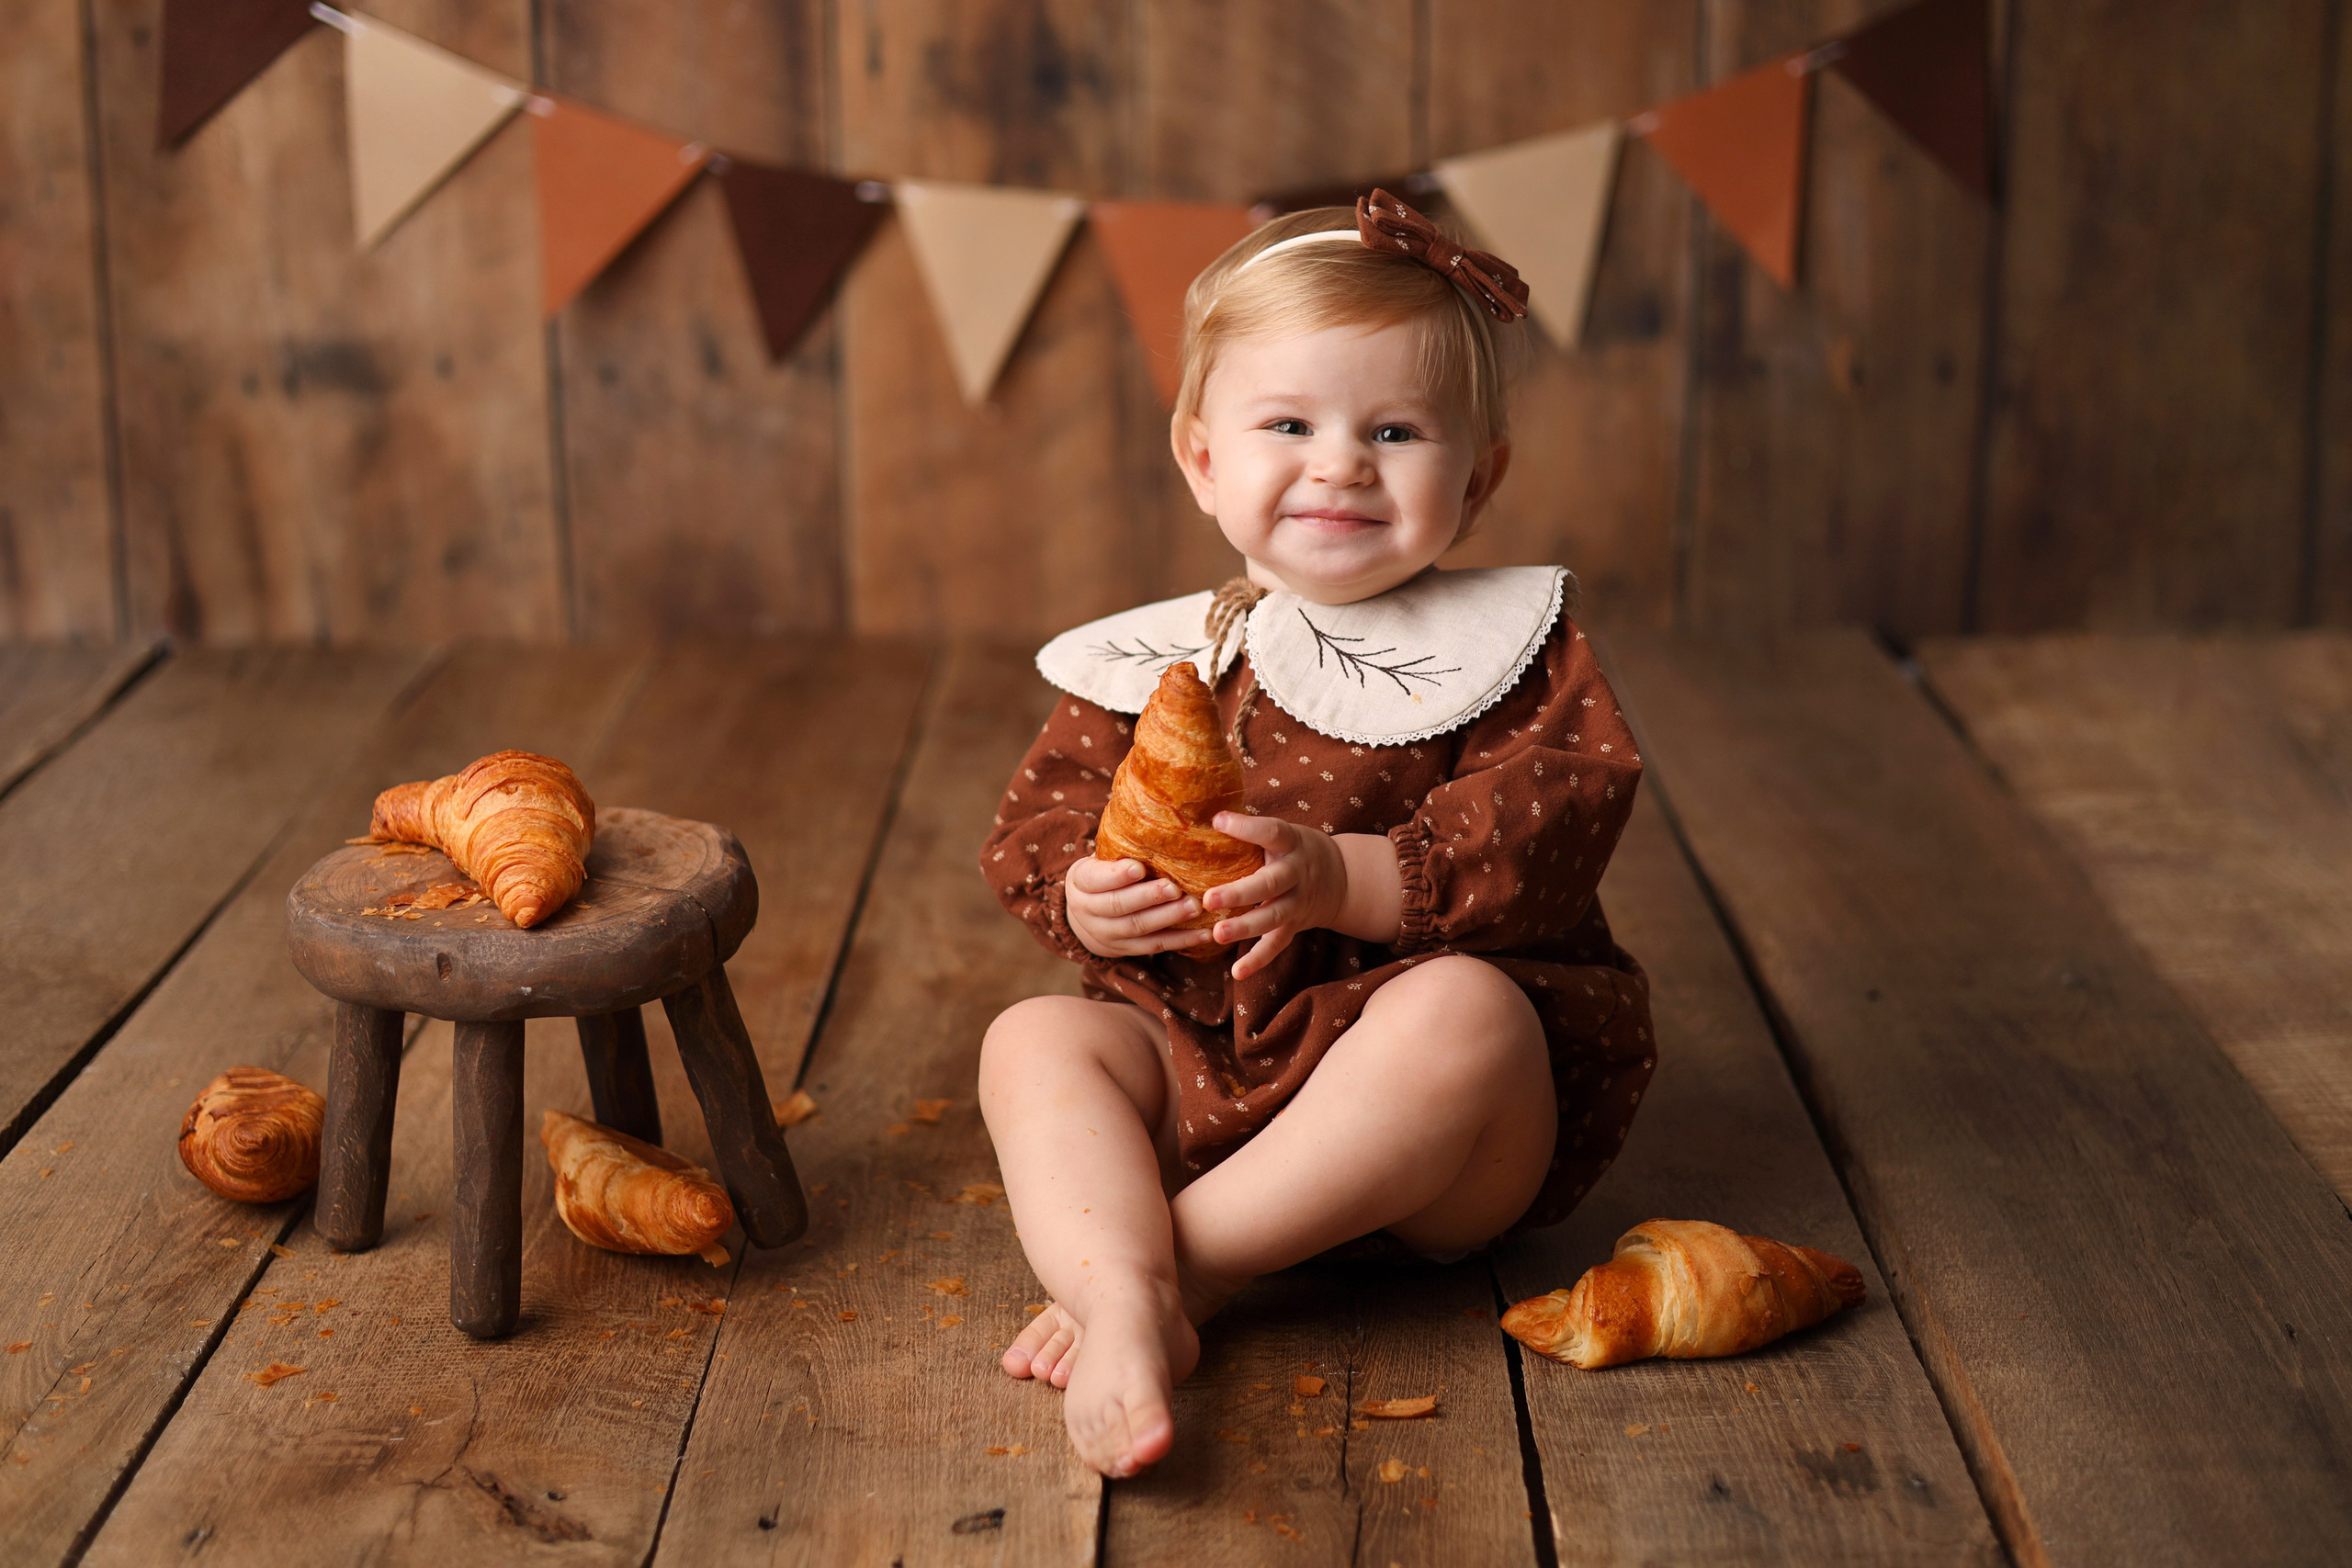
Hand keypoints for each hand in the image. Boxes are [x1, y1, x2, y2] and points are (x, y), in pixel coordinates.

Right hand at [1065, 856, 1212, 958]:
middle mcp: (1088, 911)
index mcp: (1080, 882)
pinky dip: (1180, 941)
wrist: (1087, 915)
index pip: (1095, 879)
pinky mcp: (1126, 949)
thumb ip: (1120, 846)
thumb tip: (1151, 811)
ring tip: (1194, 907)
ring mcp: (1106, 934)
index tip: (1140, 867)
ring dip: (1168, 918)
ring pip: (1137, 928)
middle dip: (1148, 897)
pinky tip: (1203, 934)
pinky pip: (1154, 946)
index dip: (1117, 875)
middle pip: (1118, 906)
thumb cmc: (1104, 874)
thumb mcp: (1100, 858)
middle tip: (1174, 888)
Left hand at [1202, 815, 1401, 980]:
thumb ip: (1251, 828)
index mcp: (1291, 843)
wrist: (1341, 878)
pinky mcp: (1295, 925)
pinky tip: (1237, 972)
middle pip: (1270, 884)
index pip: (1272, 832)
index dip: (1247, 827)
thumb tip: (1203, 809)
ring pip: (1272, 918)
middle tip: (1209, 898)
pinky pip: (1276, 945)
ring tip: (1217, 934)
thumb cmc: (1295, 848)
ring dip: (1245, 928)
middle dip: (1240, 893)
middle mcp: (1296, 874)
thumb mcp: (1283, 831)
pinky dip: (1258, 960)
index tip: (1218, 821)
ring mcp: (1297, 902)